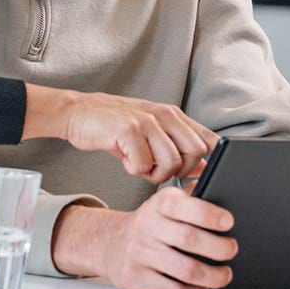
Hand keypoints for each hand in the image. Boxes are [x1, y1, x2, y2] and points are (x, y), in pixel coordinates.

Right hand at [50, 90, 216, 183]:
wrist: (79, 112)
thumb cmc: (117, 127)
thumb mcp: (152, 132)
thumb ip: (177, 146)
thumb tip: (205, 168)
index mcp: (174, 116)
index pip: (210, 139)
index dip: (209, 162)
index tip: (194, 176)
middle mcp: (165, 115)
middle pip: (195, 154)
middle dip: (180, 172)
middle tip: (158, 170)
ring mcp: (147, 121)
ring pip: (172, 163)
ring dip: (155, 174)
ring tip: (139, 165)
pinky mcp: (128, 129)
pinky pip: (144, 164)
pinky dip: (135, 170)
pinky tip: (125, 160)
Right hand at [62, 189, 237, 288]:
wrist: (109, 243)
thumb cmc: (149, 224)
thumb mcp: (165, 202)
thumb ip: (192, 196)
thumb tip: (224, 189)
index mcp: (158, 204)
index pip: (182, 206)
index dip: (208, 214)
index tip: (228, 222)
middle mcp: (146, 227)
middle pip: (188, 239)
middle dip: (218, 247)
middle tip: (232, 250)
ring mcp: (140, 255)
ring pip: (184, 270)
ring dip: (212, 276)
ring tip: (225, 274)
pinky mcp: (137, 279)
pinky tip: (202, 286)